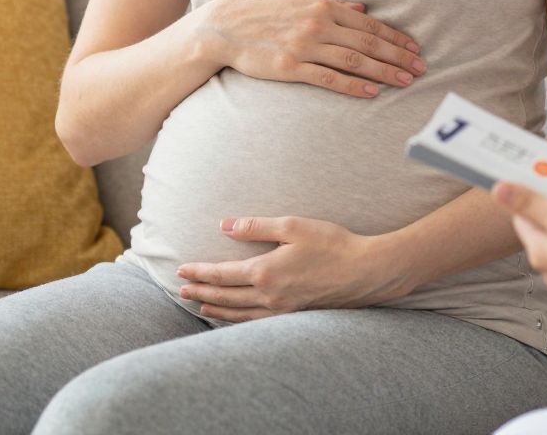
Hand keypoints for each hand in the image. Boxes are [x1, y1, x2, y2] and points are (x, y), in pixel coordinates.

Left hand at [174, 216, 412, 321]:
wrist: (366, 272)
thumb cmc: (333, 244)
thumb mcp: (293, 226)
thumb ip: (256, 227)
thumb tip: (225, 225)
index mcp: (266, 271)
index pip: (222, 274)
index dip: (199, 272)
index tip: (181, 271)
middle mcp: (269, 295)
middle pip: (225, 296)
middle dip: (201, 292)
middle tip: (181, 291)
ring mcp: (281, 309)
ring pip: (238, 313)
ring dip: (216, 308)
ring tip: (200, 305)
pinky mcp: (294, 315)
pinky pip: (256, 322)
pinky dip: (238, 319)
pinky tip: (235, 317)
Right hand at [191, 0, 423, 98]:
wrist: (225, 27)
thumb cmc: (264, 12)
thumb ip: (332, 5)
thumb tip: (362, 9)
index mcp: (323, 6)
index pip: (368, 24)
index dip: (395, 37)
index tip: (414, 48)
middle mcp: (317, 24)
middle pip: (368, 43)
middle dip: (398, 57)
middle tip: (421, 68)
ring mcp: (304, 47)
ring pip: (353, 61)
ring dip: (383, 72)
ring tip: (405, 81)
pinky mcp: (290, 68)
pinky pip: (328, 78)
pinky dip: (353, 86)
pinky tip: (372, 92)